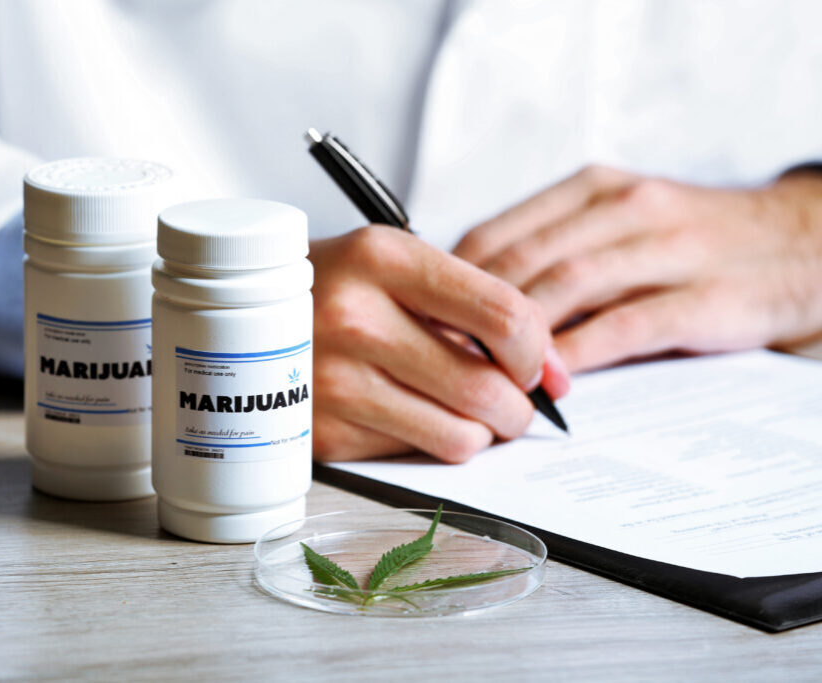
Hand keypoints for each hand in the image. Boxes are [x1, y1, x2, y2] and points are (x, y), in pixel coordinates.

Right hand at [310, 226, 569, 462]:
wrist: (238, 317)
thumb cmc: (336, 288)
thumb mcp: (399, 266)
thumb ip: (480, 308)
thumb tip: (557, 378)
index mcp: (383, 258)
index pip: (505, 316)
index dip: (536, 351)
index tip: (530, 364)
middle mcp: (354, 317)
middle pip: (487, 389)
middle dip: (515, 407)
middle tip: (505, 401)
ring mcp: (330, 381)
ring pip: (459, 437)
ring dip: (477, 433)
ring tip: (460, 412)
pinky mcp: (318, 432)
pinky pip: (412, 456)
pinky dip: (425, 443)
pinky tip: (405, 416)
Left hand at [454, 166, 821, 371]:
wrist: (804, 241)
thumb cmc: (690, 242)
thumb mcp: (617, 224)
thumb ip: (553, 253)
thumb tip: (469, 307)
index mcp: (592, 190)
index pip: (496, 235)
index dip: (448, 285)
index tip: (423, 325)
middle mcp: (623, 208)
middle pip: (522, 263)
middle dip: (471, 318)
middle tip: (438, 361)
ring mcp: (667, 248)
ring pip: (567, 289)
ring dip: (517, 339)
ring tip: (485, 378)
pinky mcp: (705, 296)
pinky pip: (624, 325)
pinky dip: (579, 355)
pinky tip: (551, 382)